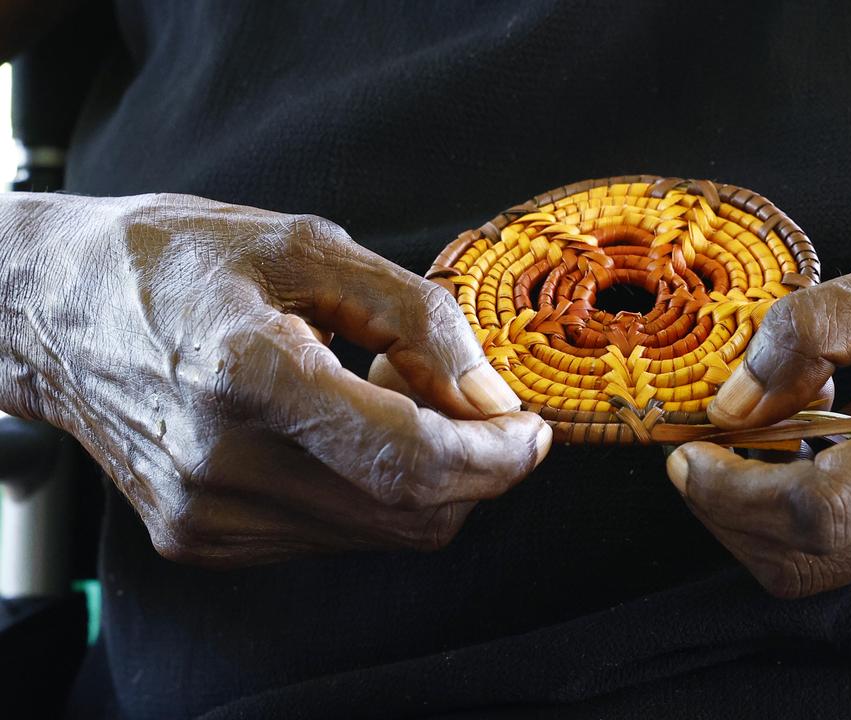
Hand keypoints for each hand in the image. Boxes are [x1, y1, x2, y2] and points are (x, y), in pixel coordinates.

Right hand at [0, 193, 551, 565]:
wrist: (49, 310)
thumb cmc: (175, 260)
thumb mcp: (307, 245)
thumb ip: (416, 318)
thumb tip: (493, 396)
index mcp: (247, 375)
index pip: (411, 458)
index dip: (497, 456)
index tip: (532, 428)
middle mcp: (222, 464)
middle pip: (410, 512)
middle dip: (477, 470)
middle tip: (476, 403)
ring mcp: (206, 514)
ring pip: (381, 533)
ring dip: (422, 476)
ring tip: (384, 396)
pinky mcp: (200, 538)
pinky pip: (334, 536)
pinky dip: (370, 490)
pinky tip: (341, 429)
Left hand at [666, 220, 850, 596]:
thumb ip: (817, 329)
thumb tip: (733, 396)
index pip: (816, 511)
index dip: (730, 490)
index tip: (684, 452)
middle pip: (808, 558)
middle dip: (733, 510)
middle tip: (707, 445)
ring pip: (831, 563)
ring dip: (774, 505)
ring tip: (785, 420)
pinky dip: (825, 503)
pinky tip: (846, 430)